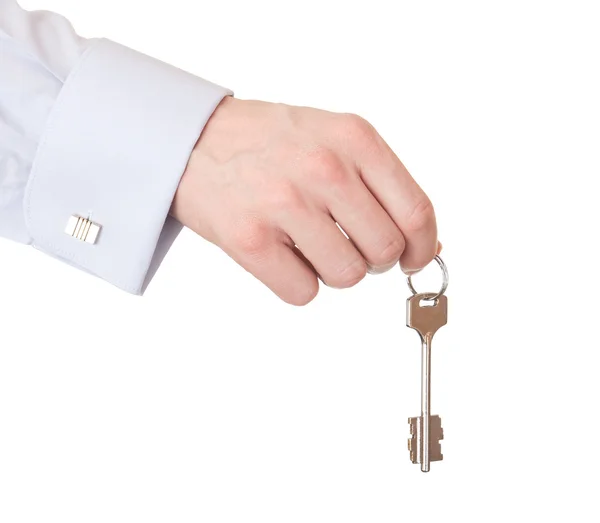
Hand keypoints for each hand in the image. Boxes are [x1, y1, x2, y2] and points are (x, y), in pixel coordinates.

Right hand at [171, 97, 439, 304]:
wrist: (194, 140)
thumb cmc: (269, 144)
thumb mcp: (333, 140)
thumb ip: (381, 187)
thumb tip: (428, 247)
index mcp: (354, 139)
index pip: (415, 212)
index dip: (422, 248)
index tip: (412, 260)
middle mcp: (323, 168)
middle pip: (383, 252)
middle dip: (370, 258)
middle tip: (343, 243)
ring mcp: (284, 203)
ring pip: (346, 277)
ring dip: (331, 269)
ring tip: (304, 242)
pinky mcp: (250, 239)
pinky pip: (303, 293)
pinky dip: (296, 282)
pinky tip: (280, 254)